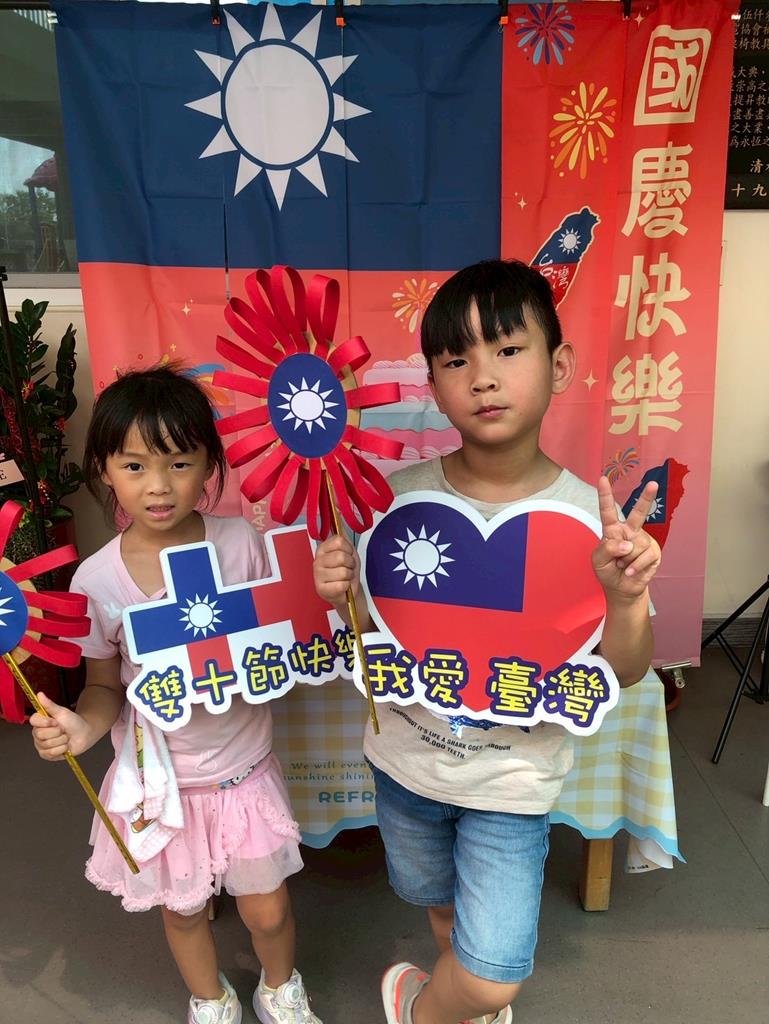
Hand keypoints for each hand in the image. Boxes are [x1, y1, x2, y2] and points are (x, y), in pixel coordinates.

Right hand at [29, 693, 93, 760]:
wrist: (84, 734)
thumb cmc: (73, 722)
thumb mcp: (62, 712)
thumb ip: (49, 705)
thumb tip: (40, 694)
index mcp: (39, 722)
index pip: (33, 720)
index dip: (46, 722)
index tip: (56, 721)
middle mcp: (38, 734)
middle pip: (41, 734)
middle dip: (57, 732)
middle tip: (63, 730)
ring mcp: (41, 745)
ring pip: (47, 744)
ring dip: (62, 740)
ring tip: (65, 737)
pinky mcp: (46, 755)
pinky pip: (51, 753)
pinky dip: (62, 749)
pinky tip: (65, 746)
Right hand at [313, 534, 359, 607]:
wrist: (347, 591)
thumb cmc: (347, 571)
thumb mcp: (348, 550)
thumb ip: (343, 535)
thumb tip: (337, 512)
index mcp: (322, 549)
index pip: (339, 541)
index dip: (349, 549)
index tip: (348, 555)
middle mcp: (317, 560)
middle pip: (341, 557)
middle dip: (350, 564)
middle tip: (347, 568)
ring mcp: (317, 575)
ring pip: (343, 572)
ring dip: (349, 576)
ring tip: (345, 577)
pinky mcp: (321, 589)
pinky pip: (341, 585)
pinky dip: (346, 586)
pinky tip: (342, 586)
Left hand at [592, 476, 660, 601]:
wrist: (622, 588)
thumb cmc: (608, 570)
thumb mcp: (599, 560)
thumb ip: (607, 549)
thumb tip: (627, 544)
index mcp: (613, 529)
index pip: (608, 511)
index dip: (605, 495)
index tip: (602, 479)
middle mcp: (629, 531)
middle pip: (638, 513)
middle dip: (647, 498)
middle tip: (653, 484)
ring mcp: (643, 540)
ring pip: (635, 546)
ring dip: (625, 560)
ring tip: (623, 565)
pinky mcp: (653, 552)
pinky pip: (644, 556)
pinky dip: (635, 566)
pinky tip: (630, 571)